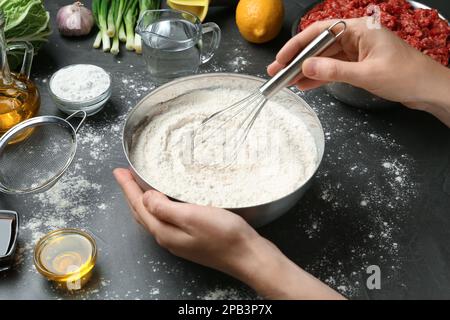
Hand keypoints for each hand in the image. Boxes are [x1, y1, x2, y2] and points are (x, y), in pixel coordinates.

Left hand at [113, 168, 343, 298]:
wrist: (248, 256)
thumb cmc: (225, 236)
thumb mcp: (192, 217)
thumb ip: (164, 209)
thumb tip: (145, 197)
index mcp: (164, 231)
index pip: (139, 205)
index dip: (128, 187)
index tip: (119, 171)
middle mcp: (168, 237)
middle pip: (141, 213)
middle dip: (130, 193)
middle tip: (124, 176)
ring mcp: (179, 240)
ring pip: (152, 217)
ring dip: (142, 201)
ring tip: (137, 187)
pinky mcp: (191, 239)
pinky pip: (165, 220)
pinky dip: (158, 208)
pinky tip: (163, 203)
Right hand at [268, 17, 449, 124]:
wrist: (429, 90)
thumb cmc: (404, 76)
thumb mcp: (366, 74)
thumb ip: (334, 71)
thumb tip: (305, 68)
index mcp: (358, 29)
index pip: (320, 32)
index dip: (297, 45)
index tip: (281, 59)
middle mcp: (355, 37)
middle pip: (319, 46)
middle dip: (298, 60)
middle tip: (277, 73)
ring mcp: (357, 52)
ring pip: (325, 60)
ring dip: (306, 71)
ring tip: (286, 83)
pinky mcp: (359, 66)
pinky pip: (334, 70)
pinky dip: (320, 78)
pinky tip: (305, 86)